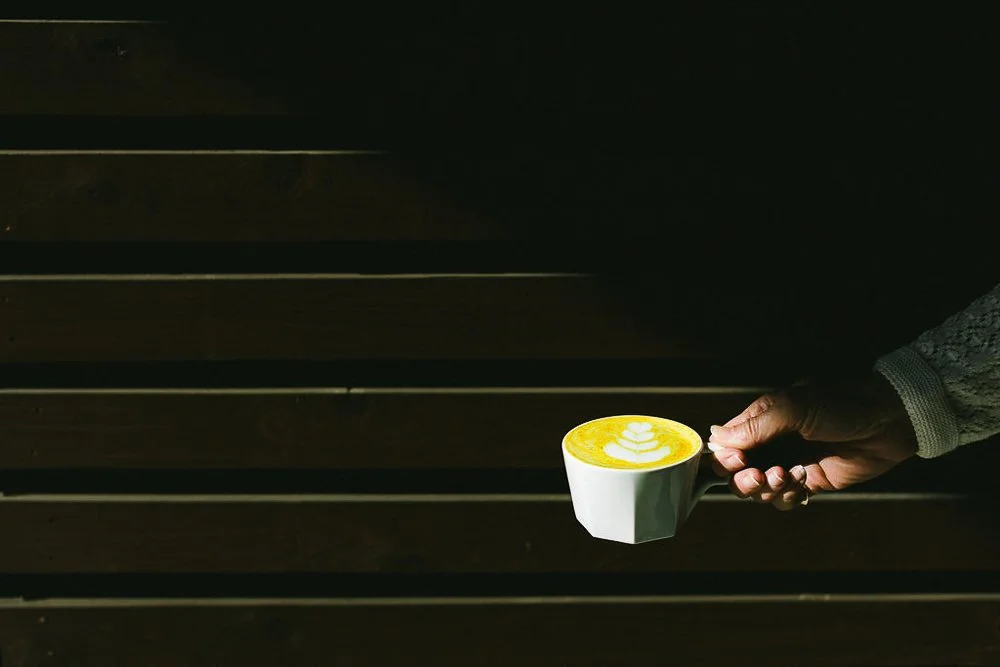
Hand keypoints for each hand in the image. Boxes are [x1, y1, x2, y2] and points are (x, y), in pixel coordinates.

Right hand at [707, 371, 917, 509]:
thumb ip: (756, 425)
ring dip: (767, 489)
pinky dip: (787, 497)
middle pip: (737, 472)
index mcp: (761, 419)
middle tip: (761, 475)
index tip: (738, 460)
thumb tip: (716, 439)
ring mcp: (788, 463)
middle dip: (743, 479)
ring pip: (758, 490)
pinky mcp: (809, 482)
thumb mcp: (794, 407)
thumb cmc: (842, 403)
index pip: (726, 444)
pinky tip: (802, 483)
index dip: (726, 457)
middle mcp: (771, 443)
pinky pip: (784, 500)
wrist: (888, 421)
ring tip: (788, 477)